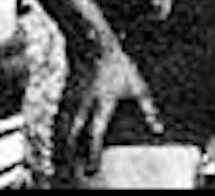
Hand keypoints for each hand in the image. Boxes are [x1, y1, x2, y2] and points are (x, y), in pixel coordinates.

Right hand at [59, 46, 163, 178]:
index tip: (92, 171)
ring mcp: (72, 99)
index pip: (95, 135)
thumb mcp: (138, 87)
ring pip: (61, 127)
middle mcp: (84, 106)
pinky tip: (56, 139)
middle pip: (72, 135)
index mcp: (102, 107)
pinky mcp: (65, 93)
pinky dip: (56, 131)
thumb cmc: (118, 64)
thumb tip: (158, 129)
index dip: (92, 154)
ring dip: (60, 145)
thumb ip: (148, 110)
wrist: (92, 42)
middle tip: (69, 171)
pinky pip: (58, 117)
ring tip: (58, 162)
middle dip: (70, 154)